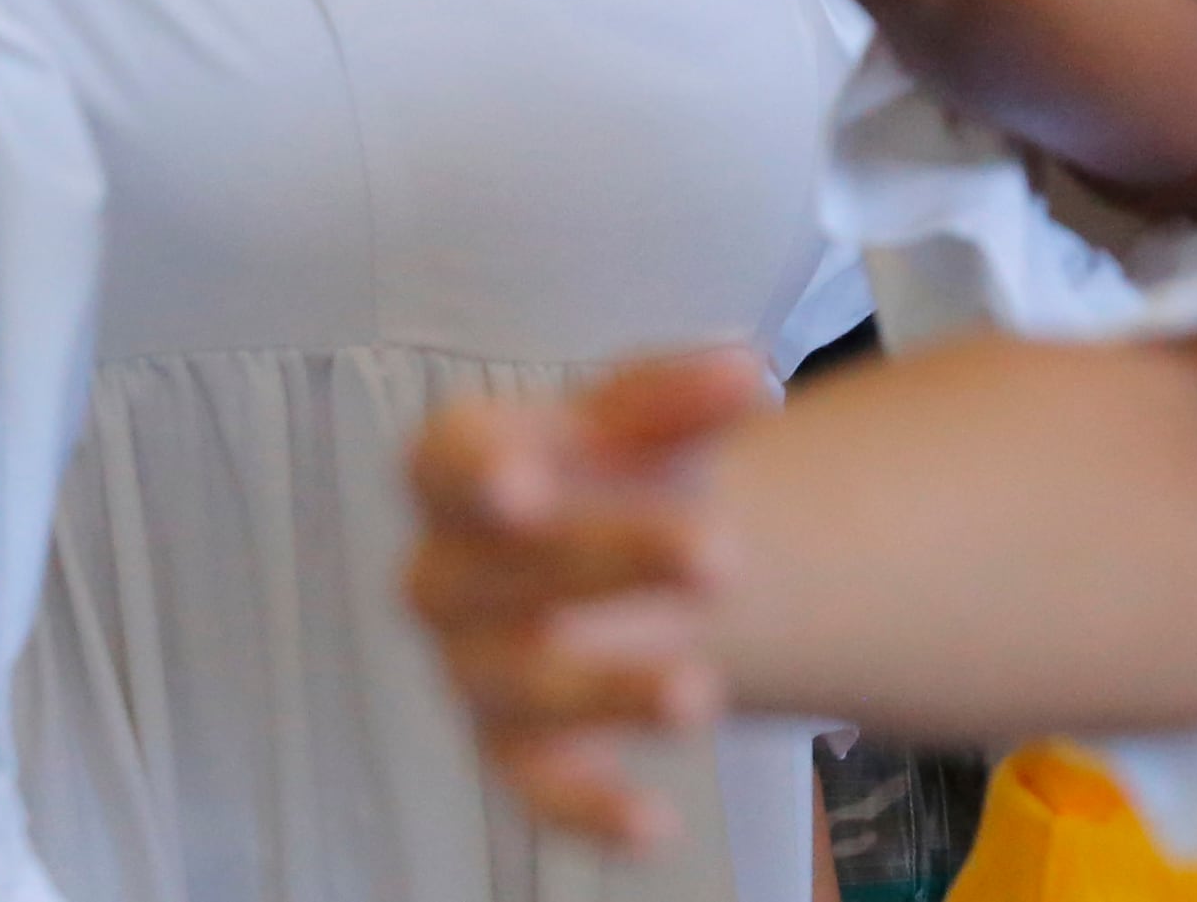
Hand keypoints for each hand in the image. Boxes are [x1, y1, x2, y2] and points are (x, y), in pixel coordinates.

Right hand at [403, 352, 769, 849]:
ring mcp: (474, 667)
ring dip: (613, 691)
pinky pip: (539, 791)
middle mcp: (447, 572)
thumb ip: (684, 397)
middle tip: (719, 553)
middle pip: (502, 572)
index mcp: (459, 471)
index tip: (525, 479)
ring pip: (528, 684)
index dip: (477, 476)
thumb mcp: (646, 424)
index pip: (448, 465)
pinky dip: (592, 810)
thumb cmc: (618, 473)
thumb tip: (748, 372)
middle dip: (609, 561)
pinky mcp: (514, 751)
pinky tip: (658, 825)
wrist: (637, 557)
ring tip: (704, 691)